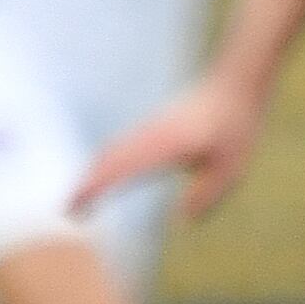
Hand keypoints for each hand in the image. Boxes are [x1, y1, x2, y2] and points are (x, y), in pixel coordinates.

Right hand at [75, 73, 265, 220]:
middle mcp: (149, 134)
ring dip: (93, 172)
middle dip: (85, 185)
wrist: (235, 83)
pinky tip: (104, 173)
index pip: (118, 169)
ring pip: (111, 149)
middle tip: (68, 212)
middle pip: (106, 159)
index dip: (93, 189)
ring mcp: (149, 126)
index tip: (75, 209)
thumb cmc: (236, 125)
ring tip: (79, 198)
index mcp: (162, 145)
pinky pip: (122, 144)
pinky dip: (107, 161)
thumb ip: (207, 195)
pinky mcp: (154, 124)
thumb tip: (183, 220)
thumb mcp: (231, 168)